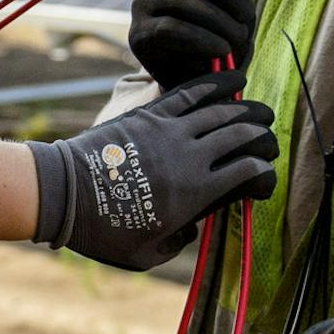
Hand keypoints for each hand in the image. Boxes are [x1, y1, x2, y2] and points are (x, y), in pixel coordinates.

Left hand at [28, 69, 277, 271]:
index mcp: (195, 194)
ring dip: (247, 109)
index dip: (263, 170)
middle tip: (269, 137)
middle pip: (240, 136)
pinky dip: (215, 82)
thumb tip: (192, 231)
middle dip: (262, 135)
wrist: (64, 194)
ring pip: (222, 111)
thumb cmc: (101, 231)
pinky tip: (233, 78)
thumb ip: (175, 245)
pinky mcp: (151, 114)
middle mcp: (190, 157)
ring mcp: (171, 131)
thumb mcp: (143, 256)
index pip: (247, 172)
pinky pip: (191, 92)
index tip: (263, 171)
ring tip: (262, 110)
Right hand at [129, 0, 256, 87]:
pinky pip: (172, 29)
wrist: (200, 68)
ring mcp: (141, 2)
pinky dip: (204, 39)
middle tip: (249, 14)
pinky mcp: (140, 34)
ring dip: (221, 20)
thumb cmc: (217, 15)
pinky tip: (222, 49)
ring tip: (241, 36)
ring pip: (183, 0)